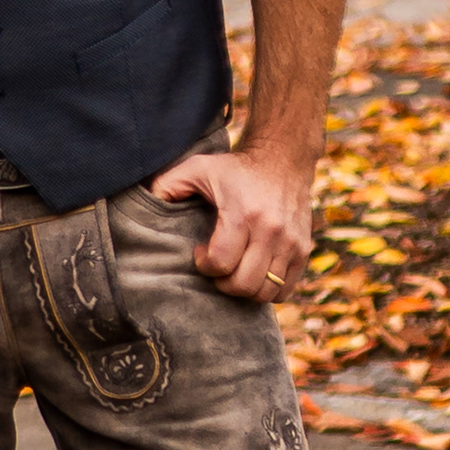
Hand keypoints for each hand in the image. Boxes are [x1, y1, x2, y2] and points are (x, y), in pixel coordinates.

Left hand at [148, 139, 310, 302]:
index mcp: (243, 214)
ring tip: (234, 271)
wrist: (283, 157)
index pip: (221, 263)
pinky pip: (285, 289)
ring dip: (245, 290)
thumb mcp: (197, 168)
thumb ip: (167, 185)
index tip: (200, 252)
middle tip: (217, 267)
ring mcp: (291, 243)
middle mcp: (271, 231)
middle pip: (244, 284)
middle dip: (223, 283)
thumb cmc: (235, 167)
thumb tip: (146, 204)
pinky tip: (254, 272)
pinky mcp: (304, 250)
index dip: (204, 265)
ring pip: (266, 292)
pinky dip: (267, 290)